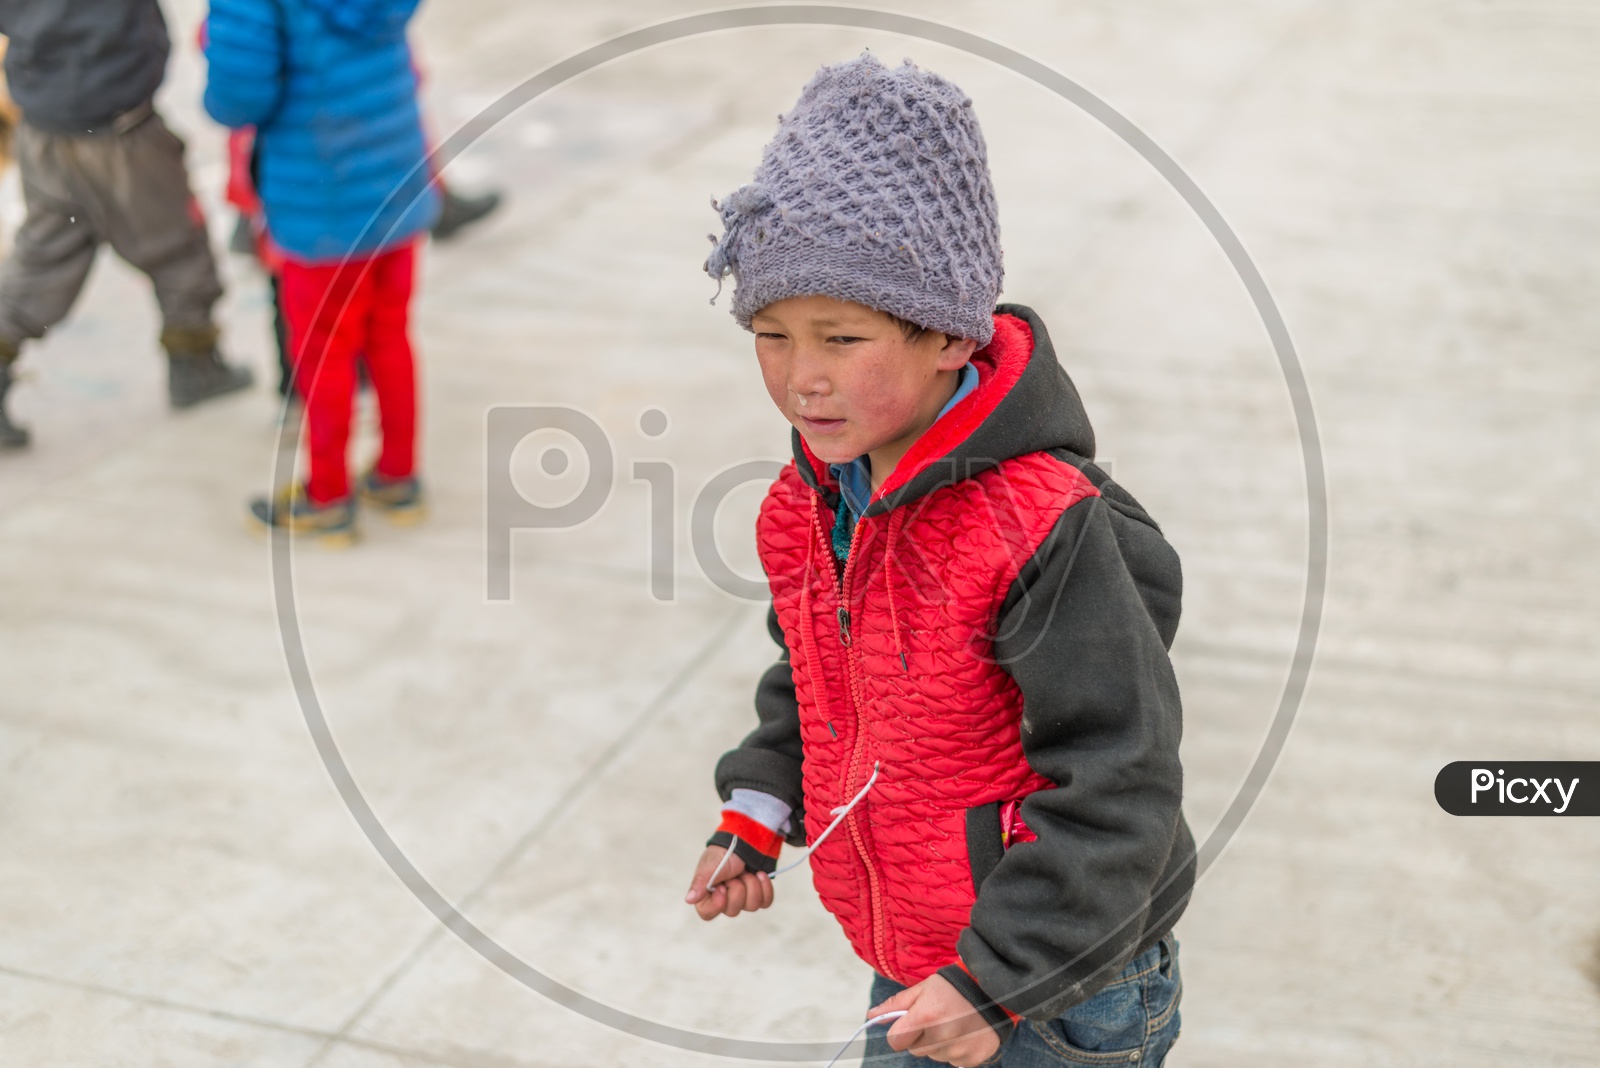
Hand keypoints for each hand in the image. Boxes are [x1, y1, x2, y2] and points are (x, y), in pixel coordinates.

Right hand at [684, 845, 773, 920]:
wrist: (744, 840)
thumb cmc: (724, 853)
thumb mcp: (710, 866)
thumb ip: (700, 883)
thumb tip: (689, 900)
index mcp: (708, 894)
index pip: (708, 913)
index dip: (717, 904)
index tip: (723, 888)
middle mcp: (725, 900)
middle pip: (733, 911)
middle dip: (737, 888)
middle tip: (735, 874)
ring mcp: (743, 898)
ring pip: (751, 906)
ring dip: (751, 884)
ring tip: (746, 871)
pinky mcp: (758, 894)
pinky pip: (765, 901)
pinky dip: (765, 887)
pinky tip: (760, 874)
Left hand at [869, 974, 1001, 1065]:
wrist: (995, 991)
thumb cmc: (954, 987)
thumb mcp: (924, 988)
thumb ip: (897, 1004)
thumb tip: (872, 1016)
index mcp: (925, 1016)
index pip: (895, 1041)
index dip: (900, 1032)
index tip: (909, 1023)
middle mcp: (942, 1036)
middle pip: (915, 1050)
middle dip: (921, 1037)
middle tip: (938, 1019)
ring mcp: (958, 1050)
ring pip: (934, 1056)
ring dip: (939, 1044)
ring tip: (954, 1024)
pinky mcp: (972, 1059)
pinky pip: (953, 1061)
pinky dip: (956, 1050)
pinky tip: (964, 1033)